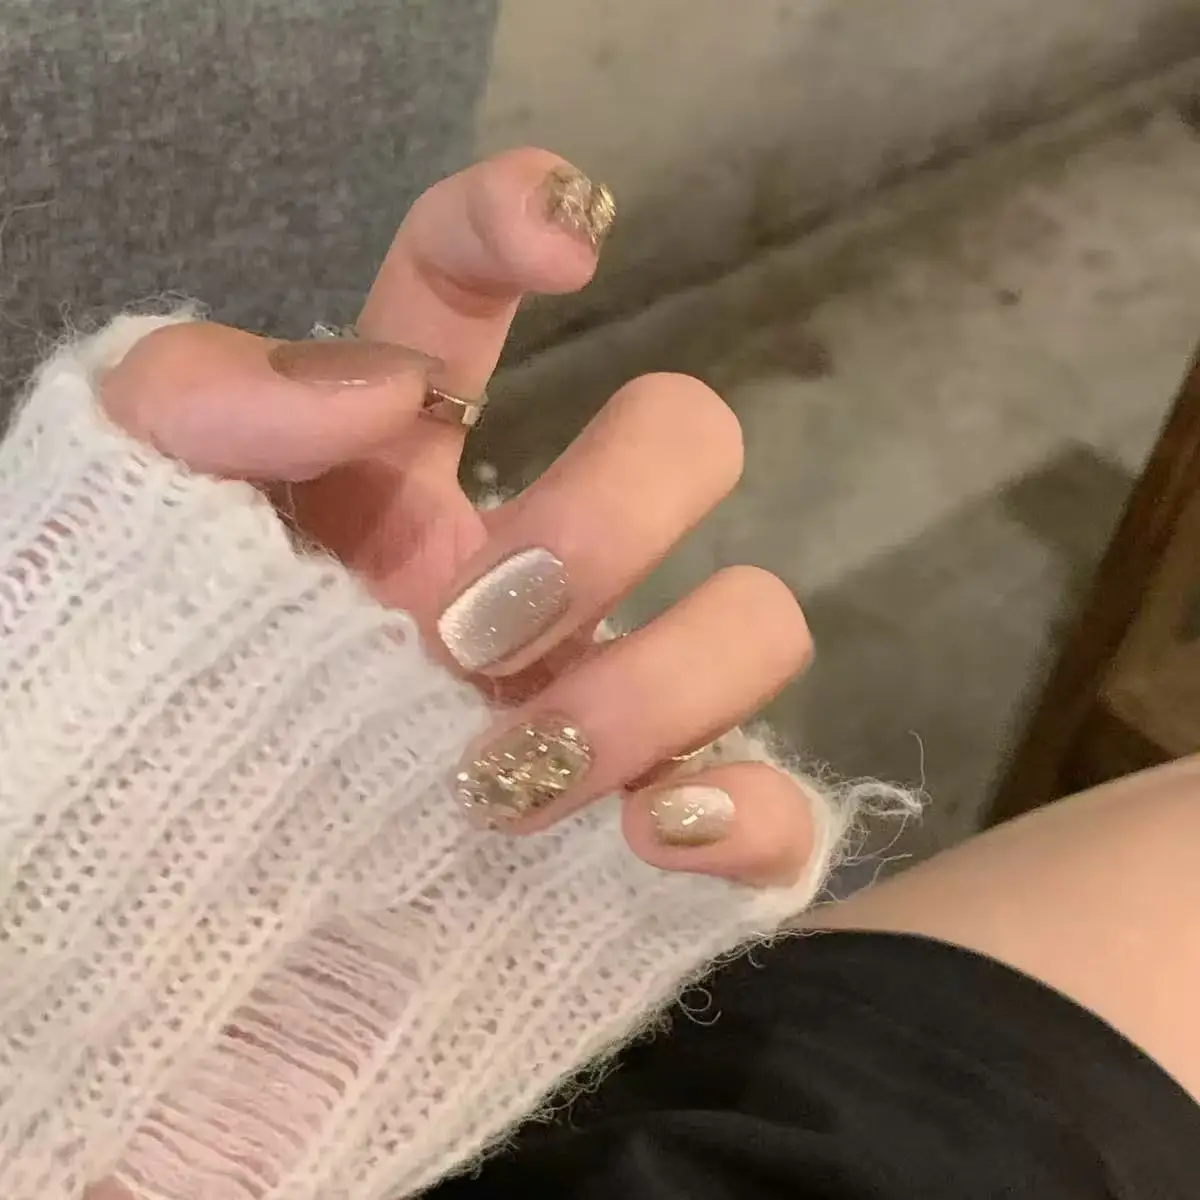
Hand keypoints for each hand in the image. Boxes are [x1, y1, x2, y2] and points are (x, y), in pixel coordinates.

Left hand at [100, 148, 816, 889]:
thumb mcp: (109, 539)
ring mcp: (592, 706)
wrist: (128, 955)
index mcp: (390, 476)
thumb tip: (391, 385)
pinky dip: (746, 811)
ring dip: (654, 682)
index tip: (567, 253)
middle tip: (469, 632)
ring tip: (508, 777)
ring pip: (758, 620)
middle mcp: (521, 572)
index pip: (470, 290)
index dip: (530, 219)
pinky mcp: (632, 849)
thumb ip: (198, 407)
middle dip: (606, 514)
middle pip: (686, 440)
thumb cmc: (110, 731)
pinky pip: (775, 806)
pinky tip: (648, 833)